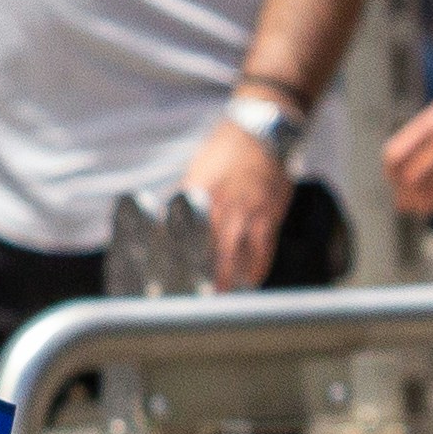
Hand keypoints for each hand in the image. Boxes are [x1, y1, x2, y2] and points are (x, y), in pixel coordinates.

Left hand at [179, 112, 295, 290]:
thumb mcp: (197, 172)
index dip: (172, 256)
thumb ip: (186, 199)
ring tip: (219, 300)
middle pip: (205, 248)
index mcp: (195, 193)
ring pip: (234, 254)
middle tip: (193, 299)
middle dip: (199, 275)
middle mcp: (217, 204)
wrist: (260, 134)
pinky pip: (262, 250)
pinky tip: (250, 283)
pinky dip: (256, 269)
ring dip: (227, 279)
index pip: (178, 230)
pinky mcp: (268, 216)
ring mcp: (244, 211)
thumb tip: (168, 224)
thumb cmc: (224, 153)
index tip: (164, 276)